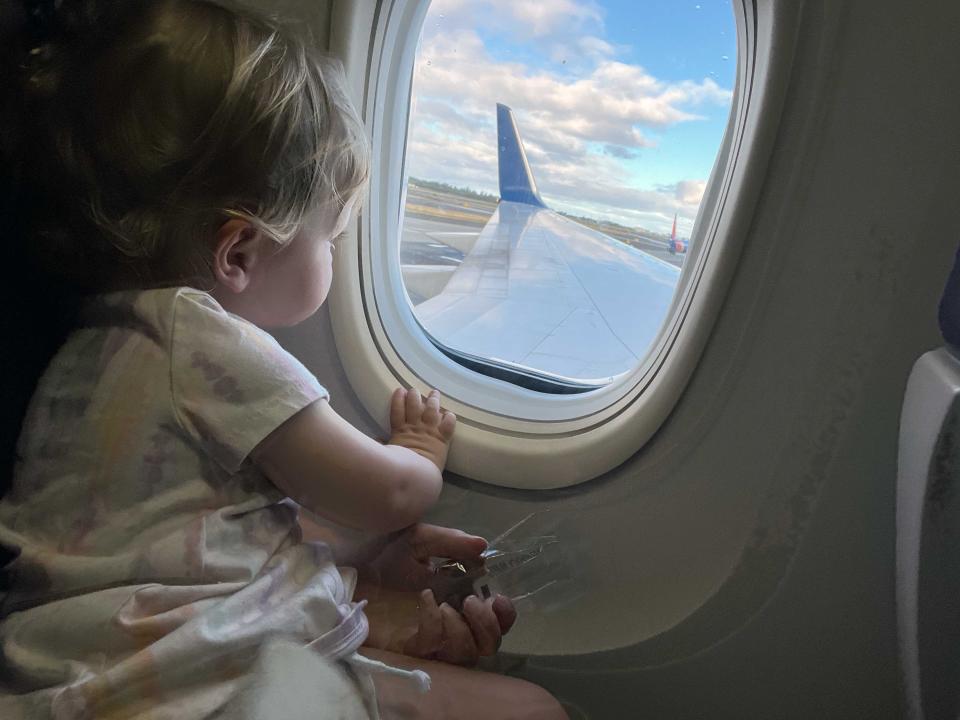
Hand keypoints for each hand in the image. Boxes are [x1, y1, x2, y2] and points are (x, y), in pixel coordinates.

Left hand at [356, 524, 516, 665]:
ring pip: (467, 654)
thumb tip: (483, 547)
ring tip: (444, 604)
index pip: (494, 617)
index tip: (498, 598)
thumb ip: (450, 542)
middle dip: (488, 626)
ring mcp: (431, 637)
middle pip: (488, 644)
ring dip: (463, 630)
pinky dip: (436, 626)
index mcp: (458, 595)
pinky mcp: (410, 648)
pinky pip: (435, 649)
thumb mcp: (418, 539)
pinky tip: (426, 603)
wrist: (345, 571)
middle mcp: (450, 621)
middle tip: (472, 602)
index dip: (505, 614)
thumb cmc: (381, 554)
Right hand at [388, 388, 455, 471]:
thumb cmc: (398, 466)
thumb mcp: (386, 454)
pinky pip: (448, 424)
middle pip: (414, 406)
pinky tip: (449, 414)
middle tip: (414, 390)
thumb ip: (381, 446)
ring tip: (434, 393)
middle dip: (414, 396)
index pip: (397, 410)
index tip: (399, 390)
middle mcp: (415, 427)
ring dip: (433, 400)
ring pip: (432, 410)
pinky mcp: (442, 438)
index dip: (398, 399)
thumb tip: (376, 439)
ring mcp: (429, 431)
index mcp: (400, 430)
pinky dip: (449, 418)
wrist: (415, 474)